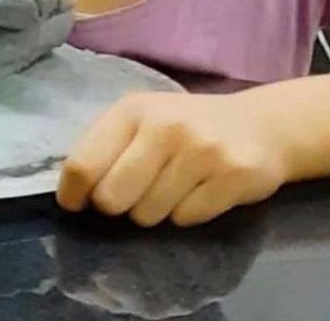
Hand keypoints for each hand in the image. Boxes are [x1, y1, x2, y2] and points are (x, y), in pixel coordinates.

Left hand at [56, 91, 286, 226]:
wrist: (259, 124)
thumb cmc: (185, 126)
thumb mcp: (142, 121)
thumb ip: (107, 149)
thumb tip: (70, 192)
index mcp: (132, 109)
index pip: (83, 164)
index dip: (73, 193)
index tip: (76, 203)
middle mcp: (165, 126)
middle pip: (112, 198)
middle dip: (118, 206)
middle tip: (136, 192)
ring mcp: (201, 150)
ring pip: (149, 215)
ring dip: (157, 210)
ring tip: (176, 184)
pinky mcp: (232, 175)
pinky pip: (187, 219)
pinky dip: (189, 213)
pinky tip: (202, 188)